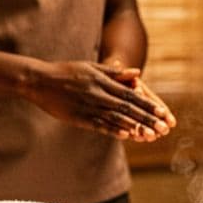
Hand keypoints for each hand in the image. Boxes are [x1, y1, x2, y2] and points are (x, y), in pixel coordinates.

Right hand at [25, 61, 172, 139]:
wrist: (39, 80)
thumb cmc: (66, 71)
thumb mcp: (91, 67)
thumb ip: (114, 73)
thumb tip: (137, 74)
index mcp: (103, 81)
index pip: (131, 95)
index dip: (147, 104)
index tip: (162, 112)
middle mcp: (98, 94)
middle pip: (127, 108)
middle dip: (147, 119)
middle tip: (162, 127)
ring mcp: (88, 106)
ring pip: (116, 118)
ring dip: (134, 127)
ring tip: (150, 135)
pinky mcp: (78, 117)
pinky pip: (98, 125)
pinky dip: (113, 130)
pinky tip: (126, 136)